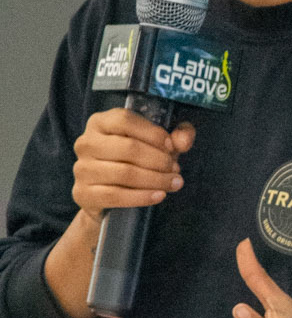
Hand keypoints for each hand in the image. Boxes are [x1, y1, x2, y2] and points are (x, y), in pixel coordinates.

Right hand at [71, 108, 195, 221]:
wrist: (104, 196)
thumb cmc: (133, 161)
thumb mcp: (156, 144)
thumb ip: (176, 136)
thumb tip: (183, 140)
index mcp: (100, 122)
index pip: (125, 120)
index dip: (152, 133)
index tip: (171, 146)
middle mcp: (86, 143)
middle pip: (127, 148)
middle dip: (158, 160)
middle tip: (175, 169)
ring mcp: (81, 168)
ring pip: (124, 173)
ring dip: (155, 179)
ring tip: (173, 183)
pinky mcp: (82, 193)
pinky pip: (115, 195)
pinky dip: (141, 197)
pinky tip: (159, 195)